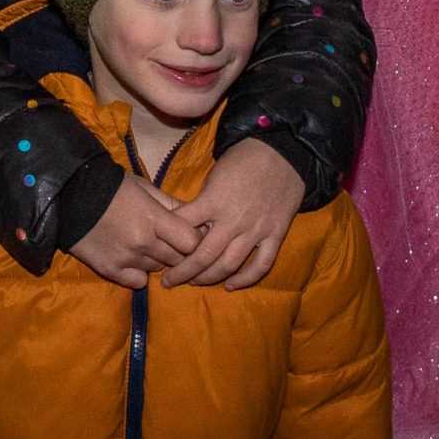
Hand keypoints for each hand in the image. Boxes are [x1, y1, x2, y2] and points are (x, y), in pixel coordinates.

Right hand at [65, 172, 200, 289]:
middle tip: (172, 242)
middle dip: (179, 252)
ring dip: (158, 260)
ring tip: (148, 246)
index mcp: (153, 217)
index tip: (190, 235)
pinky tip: (134, 260)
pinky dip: (139, 273)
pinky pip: (138, 282)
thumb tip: (198, 220)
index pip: (192, 242)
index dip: (195, 240)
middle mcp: (143, 241)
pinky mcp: (110, 270)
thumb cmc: (112, 187)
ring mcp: (126, 258)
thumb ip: (172, 205)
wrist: (69, 195)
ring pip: (159, 269)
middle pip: (178, 259)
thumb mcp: (144, 187)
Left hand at [159, 138, 301, 288]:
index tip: (156, 250)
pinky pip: (261, 266)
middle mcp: (233, 220)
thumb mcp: (213, 175)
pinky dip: (245, 279)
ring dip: (208, 278)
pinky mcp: (275, 235)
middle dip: (182, 272)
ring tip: (193, 283)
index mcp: (213, 202)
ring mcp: (256, 230)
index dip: (166, 242)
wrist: (282, 153)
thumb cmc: (242, 159)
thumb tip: (185, 223)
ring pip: (229, 265)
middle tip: (168, 281)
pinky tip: (230, 285)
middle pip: (203, 256)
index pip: (183, 228)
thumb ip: (202, 202)